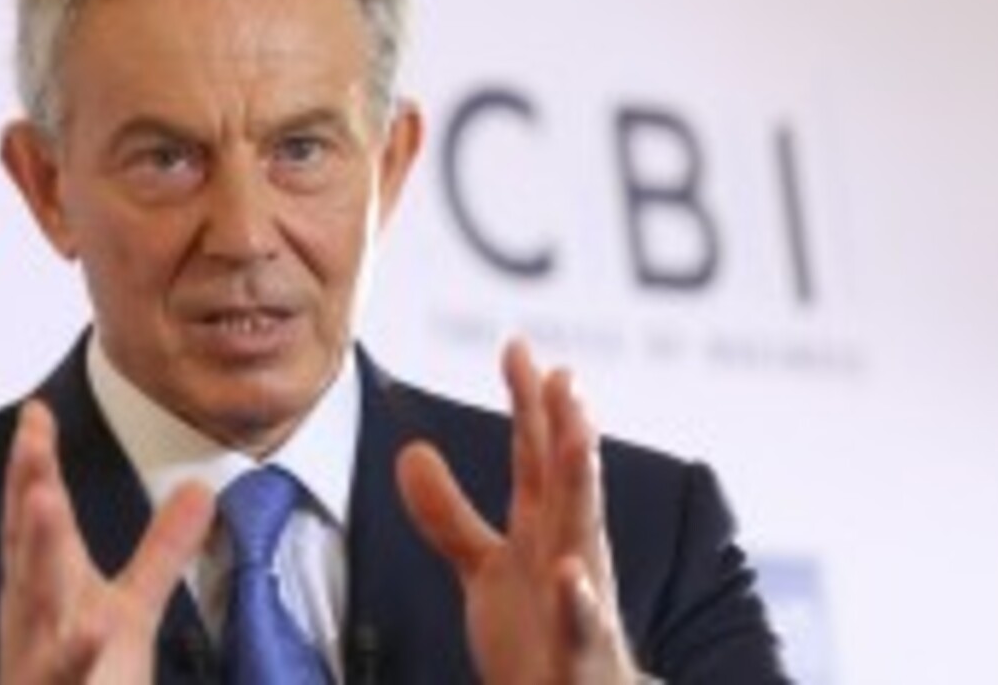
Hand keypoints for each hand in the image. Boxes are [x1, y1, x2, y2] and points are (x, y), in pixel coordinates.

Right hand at [0, 400, 214, 684]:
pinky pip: (73, 677)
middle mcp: (37, 620)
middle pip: (31, 556)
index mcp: (44, 589)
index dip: (30, 468)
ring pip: (43, 610)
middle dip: (31, 505)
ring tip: (43, 503)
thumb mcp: (129, 606)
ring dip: (41, 558)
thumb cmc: (79, 677)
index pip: (31, 520)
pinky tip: (92, 632)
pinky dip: (78, 656)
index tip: (35, 414)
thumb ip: (163, 548)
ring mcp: (46, 663)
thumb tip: (199, 488)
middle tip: (34, 452)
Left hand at [397, 340, 639, 684]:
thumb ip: (449, 513)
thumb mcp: (484, 568)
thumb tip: (410, 450)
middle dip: (568, 425)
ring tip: (580, 437)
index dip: (527, 402)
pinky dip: (576, 600)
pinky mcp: (580, 652)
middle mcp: (569, 551)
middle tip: (565, 375)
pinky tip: (568, 573)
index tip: (516, 345)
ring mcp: (580, 600)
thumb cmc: (536, 637)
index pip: (535, 453)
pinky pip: (580, 625)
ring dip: (586, 485)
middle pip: (567, 480)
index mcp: (545, 527)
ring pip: (587, 535)